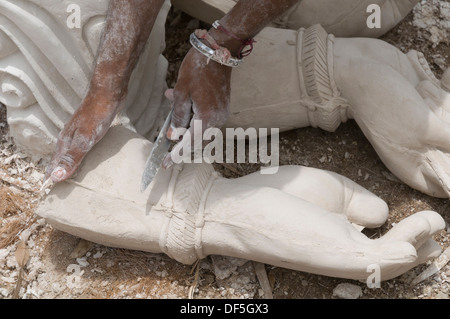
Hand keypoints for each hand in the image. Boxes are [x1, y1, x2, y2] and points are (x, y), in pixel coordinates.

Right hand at [44, 95, 115, 182]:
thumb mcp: (85, 140)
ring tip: (72, 173)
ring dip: (70, 162)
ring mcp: (80, 131)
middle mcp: (70, 137)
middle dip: (59, 170)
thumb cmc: (97, 115)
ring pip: (72, 151)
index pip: (54, 163)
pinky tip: (89, 156)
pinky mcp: (91, 128)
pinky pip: (84, 145)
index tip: (48, 189)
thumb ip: (72, 158)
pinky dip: (83, 154)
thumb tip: (56, 177)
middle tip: (59, 184)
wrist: (108, 93)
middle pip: (61, 157)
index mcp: (65, 141)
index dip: (52, 176)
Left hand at [162, 48, 231, 167]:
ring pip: (202, 133)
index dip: (177, 154)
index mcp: (207, 119)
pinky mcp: (222, 109)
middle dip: (182, 146)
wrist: (218, 53)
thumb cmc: (198, 70)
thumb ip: (178, 117)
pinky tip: (183, 110)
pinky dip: (194, 123)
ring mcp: (221, 115)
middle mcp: (217, 120)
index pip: (189, 143)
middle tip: (168, 154)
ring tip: (174, 124)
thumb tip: (173, 135)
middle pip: (198, 142)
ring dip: (187, 132)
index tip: (167, 164)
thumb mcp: (181, 93)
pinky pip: (207, 123)